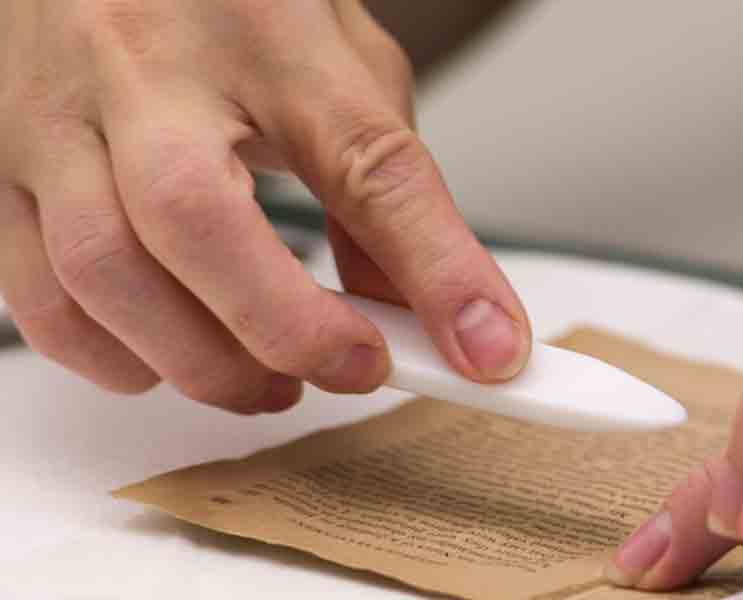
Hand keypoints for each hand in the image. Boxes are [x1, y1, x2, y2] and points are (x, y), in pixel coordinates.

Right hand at [0, 0, 529, 412]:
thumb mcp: (341, 64)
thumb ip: (386, 185)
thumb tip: (431, 314)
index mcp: (263, 32)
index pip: (368, 161)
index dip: (434, 267)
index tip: (484, 345)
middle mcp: (143, 72)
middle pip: (195, 221)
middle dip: (284, 326)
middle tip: (354, 368)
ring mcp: (52, 119)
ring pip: (100, 272)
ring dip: (196, 360)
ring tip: (271, 381)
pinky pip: (33, 295)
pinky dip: (108, 355)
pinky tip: (168, 360)